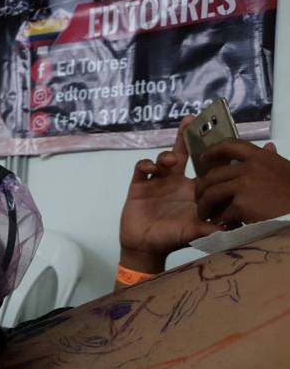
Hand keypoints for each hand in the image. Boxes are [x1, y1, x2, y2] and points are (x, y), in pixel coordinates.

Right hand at [119, 116, 218, 272]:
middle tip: (190, 120)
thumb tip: (230, 226)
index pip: (202, 166)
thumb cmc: (170, 240)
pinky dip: (146, 165)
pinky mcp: (139, 186)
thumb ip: (210, 228)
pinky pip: (141, 169)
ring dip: (166, 155)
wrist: (144, 248)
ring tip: (170, 160)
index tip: (216, 140)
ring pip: (161, 159)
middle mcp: (175, 182)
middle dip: (185, 137)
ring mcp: (156, 183)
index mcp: (191, 190)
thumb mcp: (194, 233)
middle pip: (182, 154)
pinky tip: (151, 169)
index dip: (208, 153)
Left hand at [196, 140, 289, 224]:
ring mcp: (244, 185)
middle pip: (213, 175)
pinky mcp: (242, 204)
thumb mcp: (285, 169)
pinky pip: (223, 213)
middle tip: (200, 198)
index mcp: (261, 157)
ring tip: (205, 215)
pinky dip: (222, 222)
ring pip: (211, 194)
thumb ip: (272, 159)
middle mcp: (250, 168)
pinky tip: (225, 227)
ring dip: (204, 206)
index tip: (203, 158)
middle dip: (201, 187)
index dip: (213, 150)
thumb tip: (268, 146)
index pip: (230, 145)